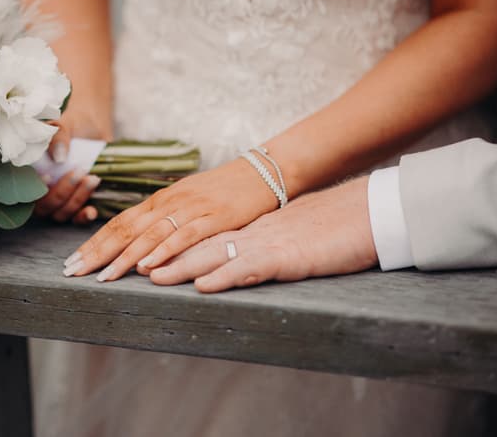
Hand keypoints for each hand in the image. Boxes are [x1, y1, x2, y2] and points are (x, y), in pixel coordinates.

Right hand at [35, 110, 110, 223]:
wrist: (92, 128)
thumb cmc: (70, 127)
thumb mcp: (61, 126)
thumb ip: (58, 137)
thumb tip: (59, 157)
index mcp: (29, 174)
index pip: (24, 191)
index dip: (35, 189)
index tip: (48, 177)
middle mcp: (42, 191)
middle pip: (44, 208)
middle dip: (62, 192)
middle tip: (79, 171)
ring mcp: (60, 201)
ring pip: (61, 214)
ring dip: (76, 200)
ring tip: (92, 178)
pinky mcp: (79, 204)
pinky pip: (77, 219)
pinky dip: (83, 217)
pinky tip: (91, 210)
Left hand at [62, 157, 279, 280]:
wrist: (262, 172)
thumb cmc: (225, 190)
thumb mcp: (188, 201)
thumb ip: (165, 218)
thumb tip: (140, 239)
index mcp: (161, 199)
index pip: (120, 222)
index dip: (95, 242)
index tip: (73, 261)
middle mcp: (170, 202)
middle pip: (126, 229)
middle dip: (97, 252)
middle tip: (73, 272)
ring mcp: (191, 208)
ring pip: (149, 234)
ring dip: (124, 257)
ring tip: (103, 276)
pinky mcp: (214, 217)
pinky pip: (183, 236)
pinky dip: (163, 251)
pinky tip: (148, 266)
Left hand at [148, 177, 377, 291]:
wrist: (366, 212)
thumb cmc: (331, 227)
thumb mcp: (288, 238)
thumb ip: (263, 248)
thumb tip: (241, 260)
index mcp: (248, 230)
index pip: (198, 237)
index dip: (165, 246)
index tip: (136, 255)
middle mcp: (249, 233)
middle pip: (195, 243)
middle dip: (158, 256)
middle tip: (130, 267)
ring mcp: (266, 242)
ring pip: (213, 252)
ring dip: (179, 266)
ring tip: (149, 276)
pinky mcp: (288, 256)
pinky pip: (250, 266)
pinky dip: (225, 276)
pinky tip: (203, 285)